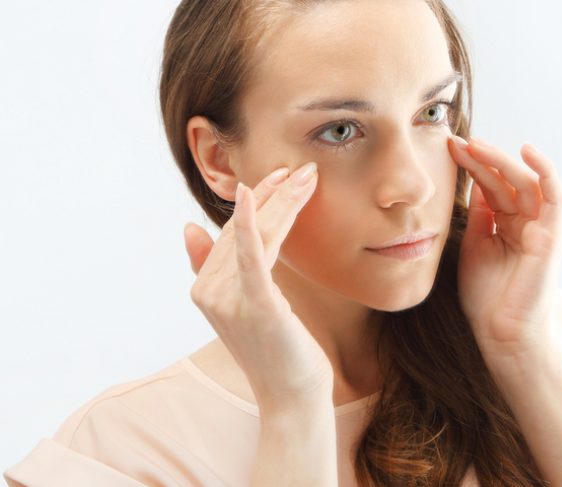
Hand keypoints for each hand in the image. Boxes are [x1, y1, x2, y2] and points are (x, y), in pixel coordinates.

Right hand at [183, 162, 332, 412]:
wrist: (292, 396)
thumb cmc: (277, 352)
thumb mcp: (245, 308)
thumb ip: (214, 269)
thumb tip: (189, 227)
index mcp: (205, 289)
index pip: (232, 234)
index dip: (257, 202)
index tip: (282, 176)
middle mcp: (209, 292)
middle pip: (245, 231)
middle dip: (274, 195)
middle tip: (302, 169)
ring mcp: (228, 300)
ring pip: (255, 236)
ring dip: (280, 201)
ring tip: (304, 177)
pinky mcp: (254, 305)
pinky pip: (250, 256)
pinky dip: (246, 223)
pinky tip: (252, 194)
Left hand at [447, 136, 561, 377]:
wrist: (501, 333)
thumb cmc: (488, 298)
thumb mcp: (474, 246)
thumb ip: (478, 216)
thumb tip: (473, 182)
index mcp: (508, 226)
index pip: (491, 187)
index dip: (472, 166)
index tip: (448, 148)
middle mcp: (527, 223)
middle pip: (507, 180)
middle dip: (483, 158)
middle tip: (459, 142)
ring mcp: (542, 227)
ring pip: (527, 181)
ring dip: (502, 160)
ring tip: (477, 145)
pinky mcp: (552, 234)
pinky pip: (555, 194)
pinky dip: (545, 170)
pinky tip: (527, 152)